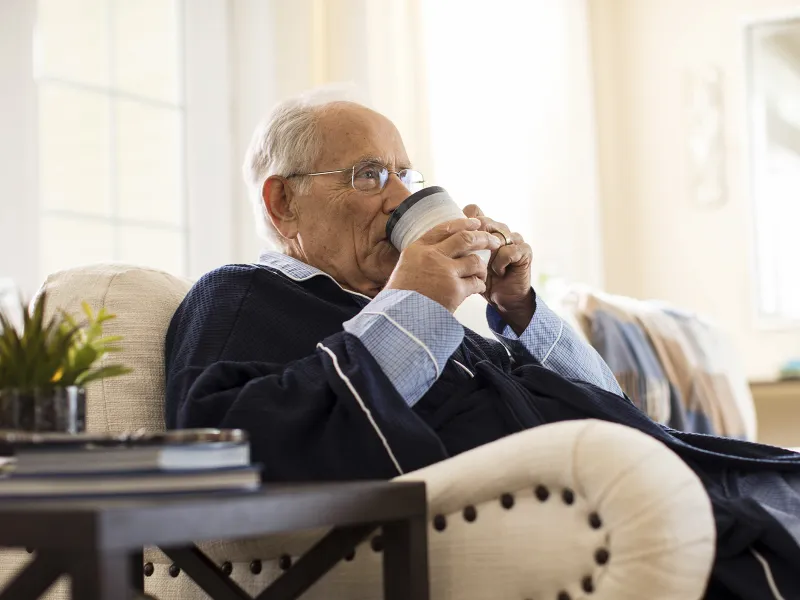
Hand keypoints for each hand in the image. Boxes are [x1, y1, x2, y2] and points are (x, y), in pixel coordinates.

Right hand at [385, 217, 501, 311]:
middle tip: (494, 241)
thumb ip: (422, 257)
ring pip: (474, 261)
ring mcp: (445, 272)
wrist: (399, 319)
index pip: (444, 228)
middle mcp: (432, 256)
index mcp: (418, 249)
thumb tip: (441, 251)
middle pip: (465, 239)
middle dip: (483, 238)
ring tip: (481, 274)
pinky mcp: (455, 289)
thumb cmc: (400, 298)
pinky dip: (479, 285)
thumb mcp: (404, 268)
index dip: (463, 223)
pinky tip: (478, 288)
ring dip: (481, 267)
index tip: (476, 222)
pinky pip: (476, 283)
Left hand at [463, 204, 533, 334]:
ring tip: (486, 265)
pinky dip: (501, 261)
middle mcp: (499, 229)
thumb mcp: (463, 264)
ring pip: (499, 234)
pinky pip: (510, 250)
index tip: (455, 238)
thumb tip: (432, 241)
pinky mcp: (524, 251)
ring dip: (489, 251)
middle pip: (486, 220)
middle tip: (469, 253)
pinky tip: (497, 272)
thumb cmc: (480, 280)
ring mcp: (513, 238)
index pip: (473, 211)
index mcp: (484, 228)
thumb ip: (454, 249)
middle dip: (475, 236)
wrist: (502, 299)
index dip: (464, 221)